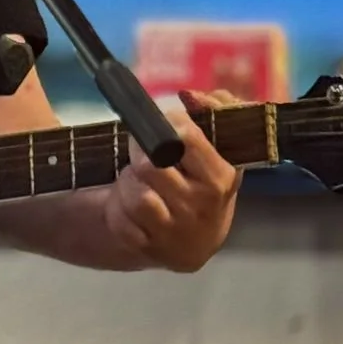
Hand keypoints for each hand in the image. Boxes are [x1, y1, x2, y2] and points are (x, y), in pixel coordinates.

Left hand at [102, 89, 241, 272]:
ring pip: (135, 194)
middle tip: (141, 146)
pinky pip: (120, 219)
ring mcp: (173, 231)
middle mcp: (199, 207)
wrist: (196, 239)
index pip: (187, 139)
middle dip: (140, 149)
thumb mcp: (223, 145)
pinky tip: (131, 203)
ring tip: (138, 177)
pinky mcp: (146, 247)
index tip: (166, 120)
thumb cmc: (206, 180)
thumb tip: (190, 96)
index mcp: (221, 178)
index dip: (169, 122)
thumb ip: (216, 110)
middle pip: (152, 165)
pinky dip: (118, 207)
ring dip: (129, 180)